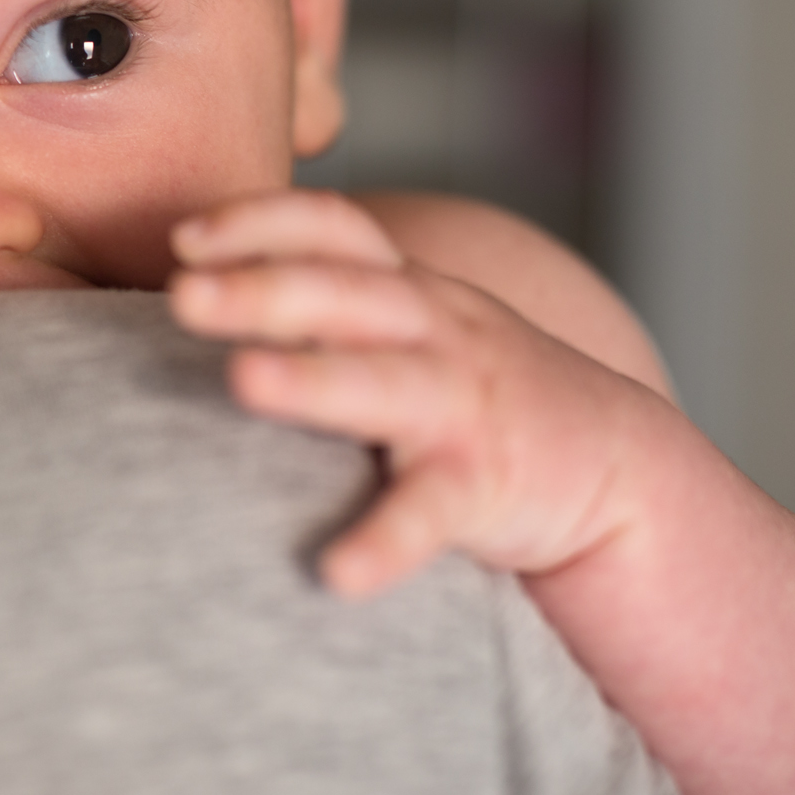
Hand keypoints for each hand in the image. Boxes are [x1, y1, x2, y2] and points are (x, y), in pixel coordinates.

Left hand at [167, 190, 667, 598]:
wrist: (610, 462)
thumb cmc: (468, 389)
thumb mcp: (404, 325)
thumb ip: (319, 303)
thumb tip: (187, 290)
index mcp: (404, 289)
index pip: (334, 229)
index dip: (262, 220)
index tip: (184, 237)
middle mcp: (433, 331)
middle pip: (344, 291)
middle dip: (264, 285)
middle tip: (184, 294)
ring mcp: (461, 405)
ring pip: (383, 383)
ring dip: (312, 380)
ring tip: (244, 380)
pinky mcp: (485, 486)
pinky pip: (429, 513)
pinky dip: (385, 542)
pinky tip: (336, 574)